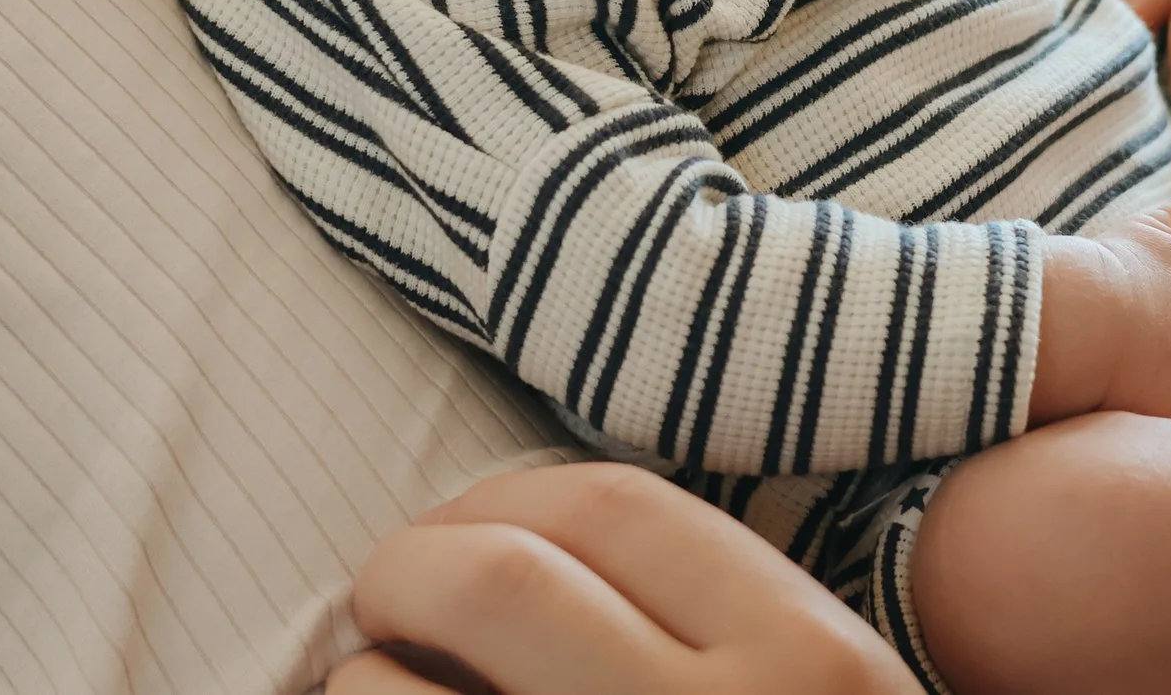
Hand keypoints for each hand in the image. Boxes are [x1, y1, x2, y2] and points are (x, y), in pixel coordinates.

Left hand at [330, 463, 921, 694]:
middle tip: (386, 595)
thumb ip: (729, 623)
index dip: (503, 494)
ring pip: (399, 693)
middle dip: (409, 565)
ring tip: (376, 682)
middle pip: (500, 579)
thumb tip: (536, 534)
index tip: (465, 521)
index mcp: (809, 663)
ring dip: (361, 677)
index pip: (615, 508)